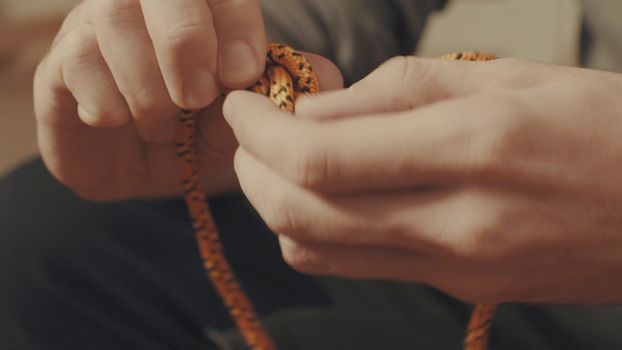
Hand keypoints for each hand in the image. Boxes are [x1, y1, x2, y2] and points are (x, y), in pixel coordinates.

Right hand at [34, 0, 341, 199]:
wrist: (157, 171)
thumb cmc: (211, 133)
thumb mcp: (259, 116)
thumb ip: (291, 90)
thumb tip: (324, 77)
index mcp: (198, 7)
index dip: (233, 23)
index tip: (243, 74)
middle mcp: (144, 5)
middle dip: (184, 43)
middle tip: (199, 97)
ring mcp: (94, 29)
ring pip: (110, 20)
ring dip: (146, 86)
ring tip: (165, 126)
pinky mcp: (58, 68)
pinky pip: (72, 61)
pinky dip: (107, 101)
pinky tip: (121, 121)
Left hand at [224, 56, 621, 303]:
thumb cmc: (599, 126)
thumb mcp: (506, 76)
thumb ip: (399, 91)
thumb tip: (316, 112)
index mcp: (469, 146)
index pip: (319, 156)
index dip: (258, 132)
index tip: (240, 107)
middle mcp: (455, 220)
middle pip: (302, 214)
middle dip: (252, 173)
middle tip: (249, 135)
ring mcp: (455, 266)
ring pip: (318, 252)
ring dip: (278, 207)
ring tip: (283, 164)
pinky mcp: (460, 288)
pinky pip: (359, 267)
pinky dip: (320, 232)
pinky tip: (329, 197)